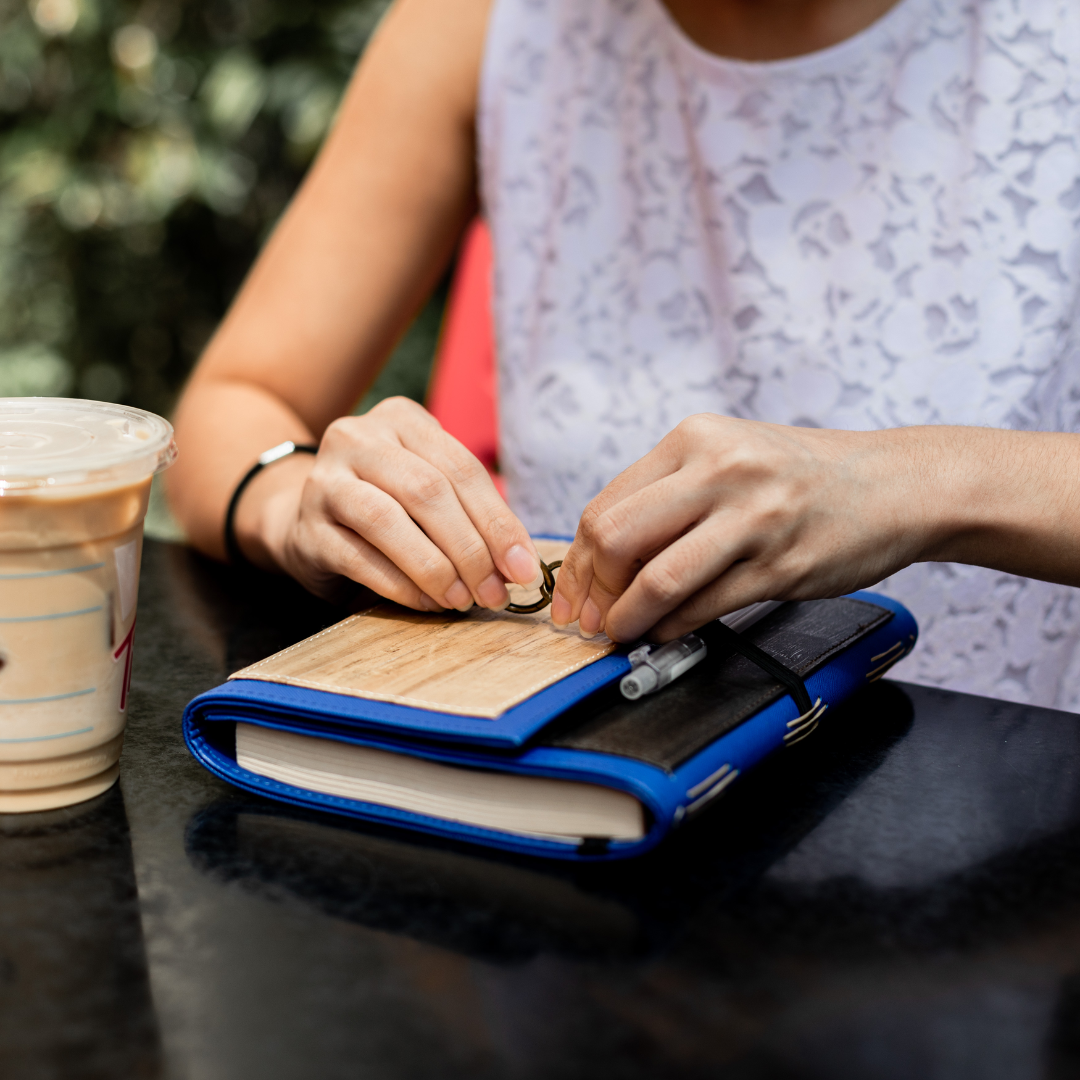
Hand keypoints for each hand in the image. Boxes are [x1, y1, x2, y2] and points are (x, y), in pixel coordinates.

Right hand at [253, 397, 541, 608]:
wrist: (303, 521)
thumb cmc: (385, 505)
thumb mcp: (428, 491)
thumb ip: (470, 514)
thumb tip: (518, 564)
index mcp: (401, 419)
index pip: (462, 468)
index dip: (498, 522)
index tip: (522, 567)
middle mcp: (358, 438)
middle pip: (428, 491)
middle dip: (470, 549)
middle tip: (493, 592)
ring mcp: (324, 480)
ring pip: (388, 520)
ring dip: (434, 568)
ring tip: (461, 600)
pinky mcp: (306, 528)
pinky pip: (358, 558)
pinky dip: (400, 585)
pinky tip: (426, 602)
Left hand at [549, 413, 935, 642]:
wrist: (894, 484)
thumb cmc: (802, 475)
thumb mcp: (729, 455)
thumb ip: (668, 493)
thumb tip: (602, 555)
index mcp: (695, 439)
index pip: (606, 506)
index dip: (578, 562)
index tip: (571, 594)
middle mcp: (721, 471)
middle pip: (616, 538)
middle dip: (592, 590)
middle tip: (589, 619)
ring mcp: (753, 518)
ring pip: (657, 579)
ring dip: (626, 619)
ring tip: (621, 633)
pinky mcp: (781, 565)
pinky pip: (705, 607)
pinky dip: (673, 628)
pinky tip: (667, 632)